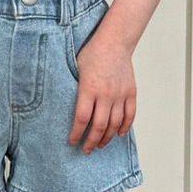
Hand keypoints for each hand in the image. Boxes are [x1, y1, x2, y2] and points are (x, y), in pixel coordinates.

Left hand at [68, 28, 136, 153]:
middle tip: (86, 150)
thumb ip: (72, 89)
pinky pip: (130, 115)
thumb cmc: (91, 54)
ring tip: (100, 145)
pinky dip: (124, 127)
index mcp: (89, 88)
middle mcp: (106, 93)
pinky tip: (118, 135)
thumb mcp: (74, 69)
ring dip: (107, 138)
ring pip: (115, 124)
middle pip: (99, 126)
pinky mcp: (131, 92)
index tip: (72, 142)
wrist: (114, 42)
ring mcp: (120, 94)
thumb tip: (62, 107)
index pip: (81, 118)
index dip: (76, 134)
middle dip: (91, 141)